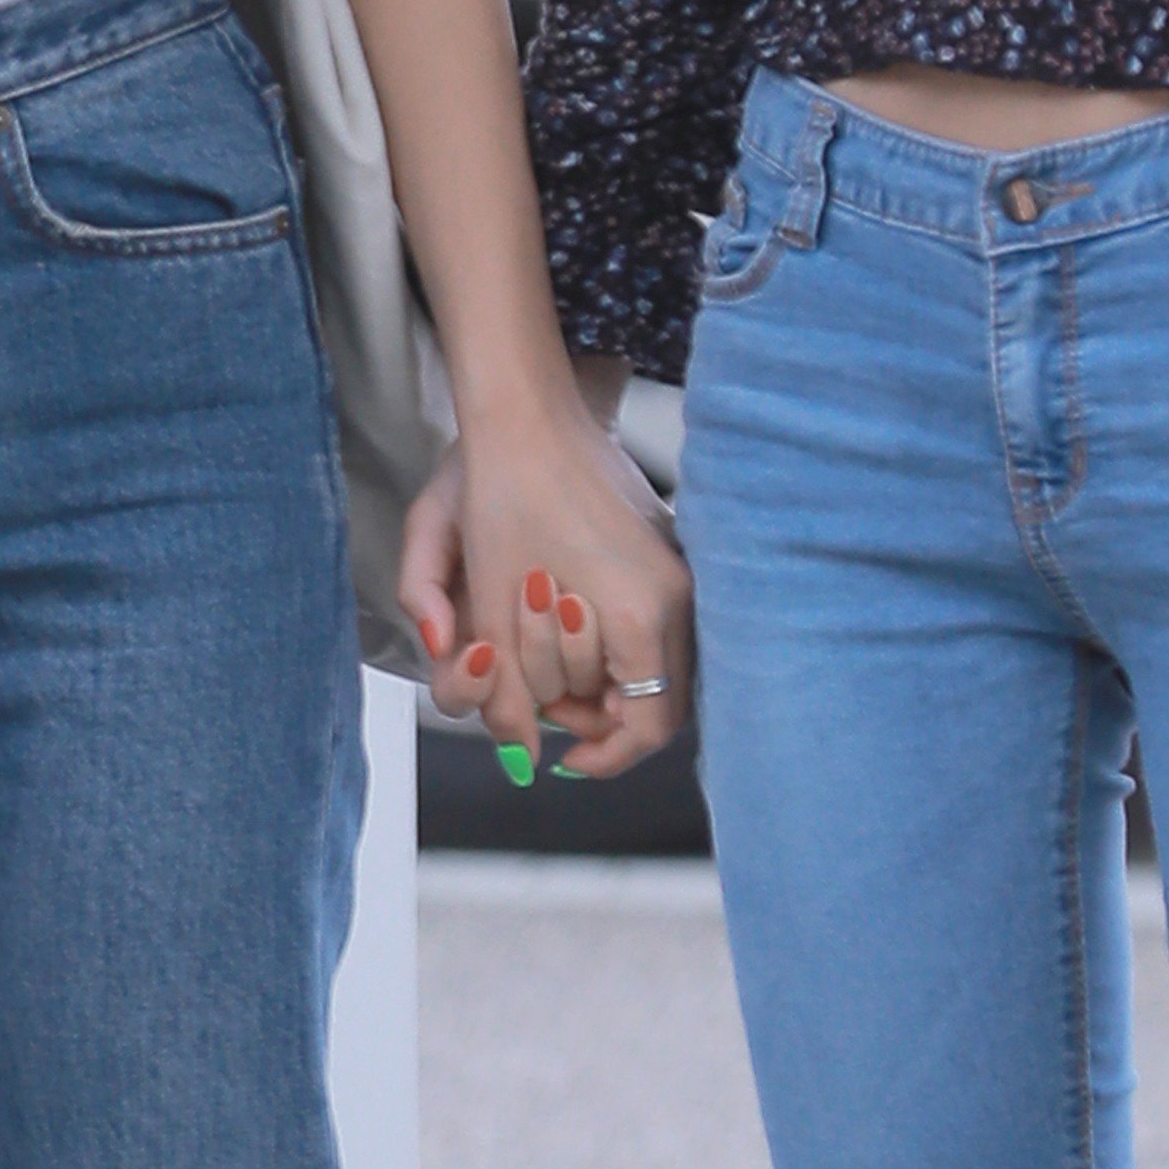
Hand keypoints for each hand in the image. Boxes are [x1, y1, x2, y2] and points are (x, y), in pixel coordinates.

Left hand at [399, 390, 691, 781]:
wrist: (525, 413)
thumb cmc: (503, 495)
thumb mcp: (490, 608)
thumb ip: (506, 696)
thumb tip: (522, 755)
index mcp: (641, 612)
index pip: (650, 723)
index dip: (607, 754)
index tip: (563, 755)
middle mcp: (676, 594)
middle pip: (660, 700)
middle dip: (595, 713)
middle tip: (544, 703)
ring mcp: (678, 569)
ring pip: (658, 665)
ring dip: (602, 678)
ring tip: (548, 660)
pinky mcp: (667, 550)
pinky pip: (656, 626)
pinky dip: (615, 644)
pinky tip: (569, 626)